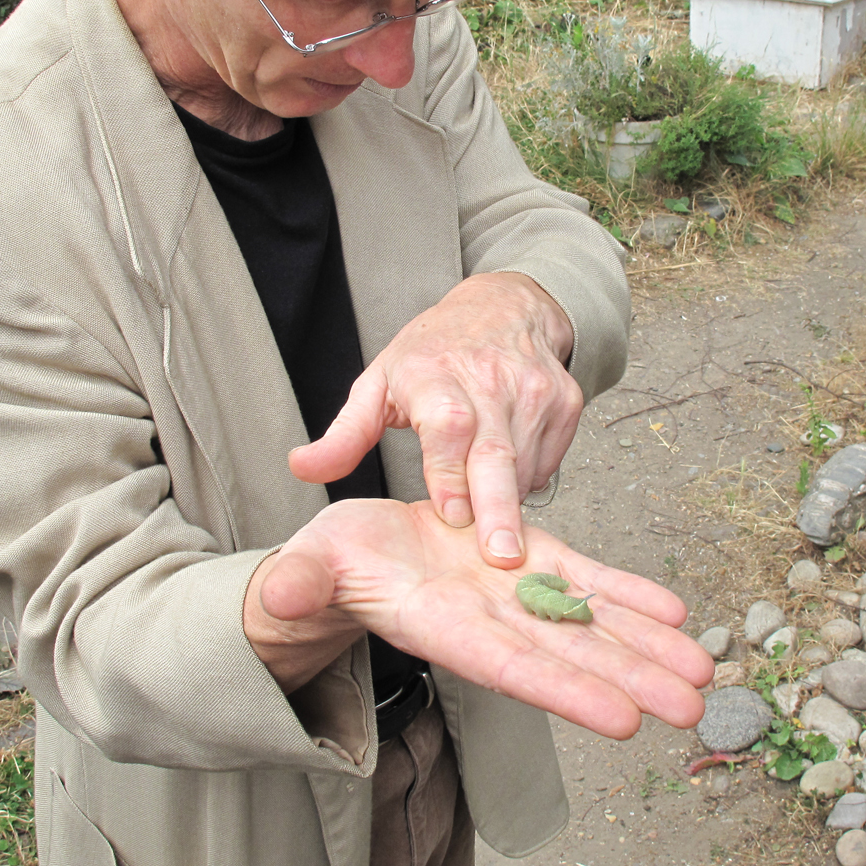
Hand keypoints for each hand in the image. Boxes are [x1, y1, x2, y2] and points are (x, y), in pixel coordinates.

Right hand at [244, 499, 711, 740]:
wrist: (353, 553)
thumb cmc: (324, 567)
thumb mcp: (307, 569)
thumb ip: (298, 584)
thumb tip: (277, 594)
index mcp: (440, 629)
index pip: (511, 668)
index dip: (568, 692)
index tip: (624, 719)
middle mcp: (489, 622)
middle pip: (570, 657)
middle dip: (633, 681)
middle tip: (695, 708)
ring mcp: (514, 596)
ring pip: (591, 623)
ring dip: (649, 646)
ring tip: (705, 671)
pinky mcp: (526, 563)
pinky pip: (585, 581)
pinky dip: (629, 596)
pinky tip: (676, 612)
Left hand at [288, 273, 580, 566]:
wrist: (504, 307)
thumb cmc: (433, 352)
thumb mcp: (379, 383)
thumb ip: (343, 434)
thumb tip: (301, 468)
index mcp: (434, 374)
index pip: (448, 427)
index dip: (450, 471)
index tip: (452, 514)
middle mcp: (488, 380)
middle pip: (496, 452)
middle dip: (498, 508)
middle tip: (500, 557)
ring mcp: (532, 390)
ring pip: (524, 465)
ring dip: (506, 501)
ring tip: (485, 512)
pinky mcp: (565, 401)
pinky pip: (548, 460)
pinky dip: (527, 479)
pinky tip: (507, 470)